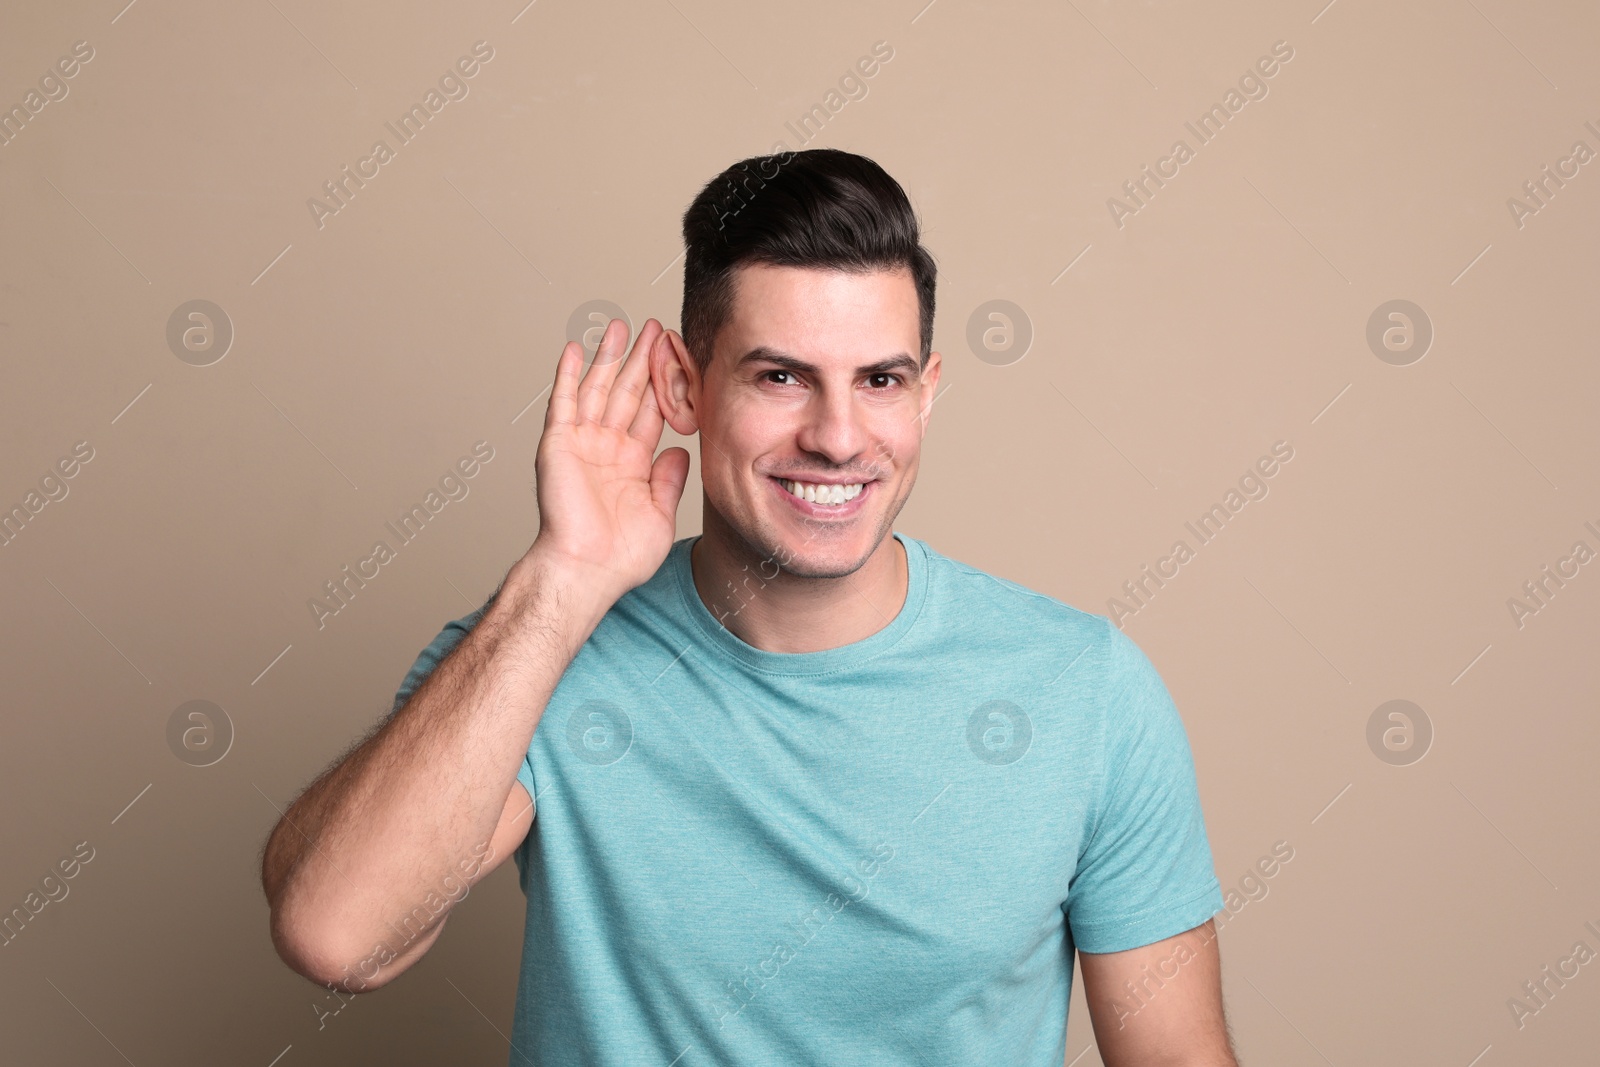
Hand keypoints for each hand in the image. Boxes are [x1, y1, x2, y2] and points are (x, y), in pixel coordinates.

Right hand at [521, 318, 690, 604]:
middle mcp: (607, 447)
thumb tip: (681, 451)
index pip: (653, 412)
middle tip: (655, 327)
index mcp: (632, 462)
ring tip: (620, 326)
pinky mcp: (559, 443)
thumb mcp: (660, 514)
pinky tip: (573, 349)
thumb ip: (670, 479)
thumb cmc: (620, 556)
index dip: (665, 384)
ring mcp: (582, 443)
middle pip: (628, 392)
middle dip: (642, 359)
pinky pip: (562, 402)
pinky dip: (566, 375)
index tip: (677, 358)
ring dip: (608, 357)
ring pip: (598, 388)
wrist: (588, 570)